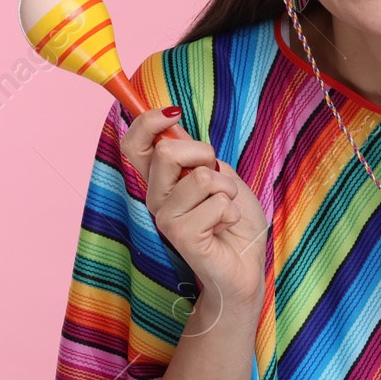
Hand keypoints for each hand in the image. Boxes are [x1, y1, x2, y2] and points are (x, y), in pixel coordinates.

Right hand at [119, 107, 268, 307]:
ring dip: (227, 188)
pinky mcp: (181, 237)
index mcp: (160, 182)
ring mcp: (165, 219)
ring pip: (200, 178)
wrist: (247, 266)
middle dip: (204, 155)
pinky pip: (216, 204)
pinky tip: (225, 228)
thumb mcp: (219, 175)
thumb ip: (194, 156)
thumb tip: (172, 124)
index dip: (147, 121)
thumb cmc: (233, 221)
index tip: (172, 113)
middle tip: (216, 179)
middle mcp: (155, 199)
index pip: (133, 144)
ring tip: (226, 208)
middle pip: (165, 152)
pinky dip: (232, 211)